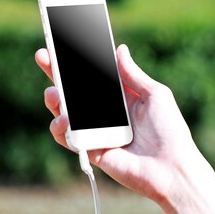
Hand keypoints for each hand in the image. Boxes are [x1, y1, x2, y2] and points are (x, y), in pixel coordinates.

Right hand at [35, 44, 214, 213]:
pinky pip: (68, 138)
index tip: (62, 45)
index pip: (93, 74)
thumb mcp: (155, 95)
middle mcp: (106, 112)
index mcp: (121, 96)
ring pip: (65, 112)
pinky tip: (65, 120)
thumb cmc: (170, 131)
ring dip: (55, 100)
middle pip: (74, 90)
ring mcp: (96, 131)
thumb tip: (119, 49)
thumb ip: (132, 74)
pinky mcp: (91, 150)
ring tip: (53, 94)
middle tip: (43, 56)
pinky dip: (61, 128)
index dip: (78, 62)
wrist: (171, 168)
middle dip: (56, 73)